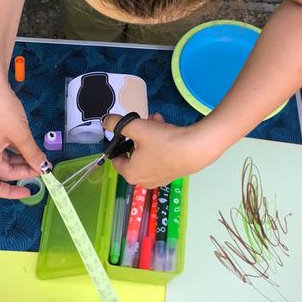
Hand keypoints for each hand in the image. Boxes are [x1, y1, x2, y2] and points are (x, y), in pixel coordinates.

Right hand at [0, 81, 45, 198]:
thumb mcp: (20, 134)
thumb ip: (32, 153)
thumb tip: (43, 167)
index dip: (12, 193)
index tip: (29, 191)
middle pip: (2, 172)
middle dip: (22, 172)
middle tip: (42, 166)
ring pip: (3, 159)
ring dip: (20, 160)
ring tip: (38, 157)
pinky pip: (1, 148)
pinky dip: (15, 150)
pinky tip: (28, 146)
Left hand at [102, 113, 216, 187]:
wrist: (195, 149)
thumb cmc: (162, 142)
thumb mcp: (136, 127)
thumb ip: (117, 124)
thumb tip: (105, 121)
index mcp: (130, 174)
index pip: (116, 159)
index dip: (118, 142)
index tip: (126, 130)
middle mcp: (143, 180)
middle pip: (134, 154)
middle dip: (137, 135)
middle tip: (144, 121)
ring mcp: (160, 178)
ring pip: (148, 152)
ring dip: (150, 135)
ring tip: (157, 120)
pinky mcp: (173, 173)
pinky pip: (161, 156)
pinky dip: (161, 143)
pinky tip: (168, 128)